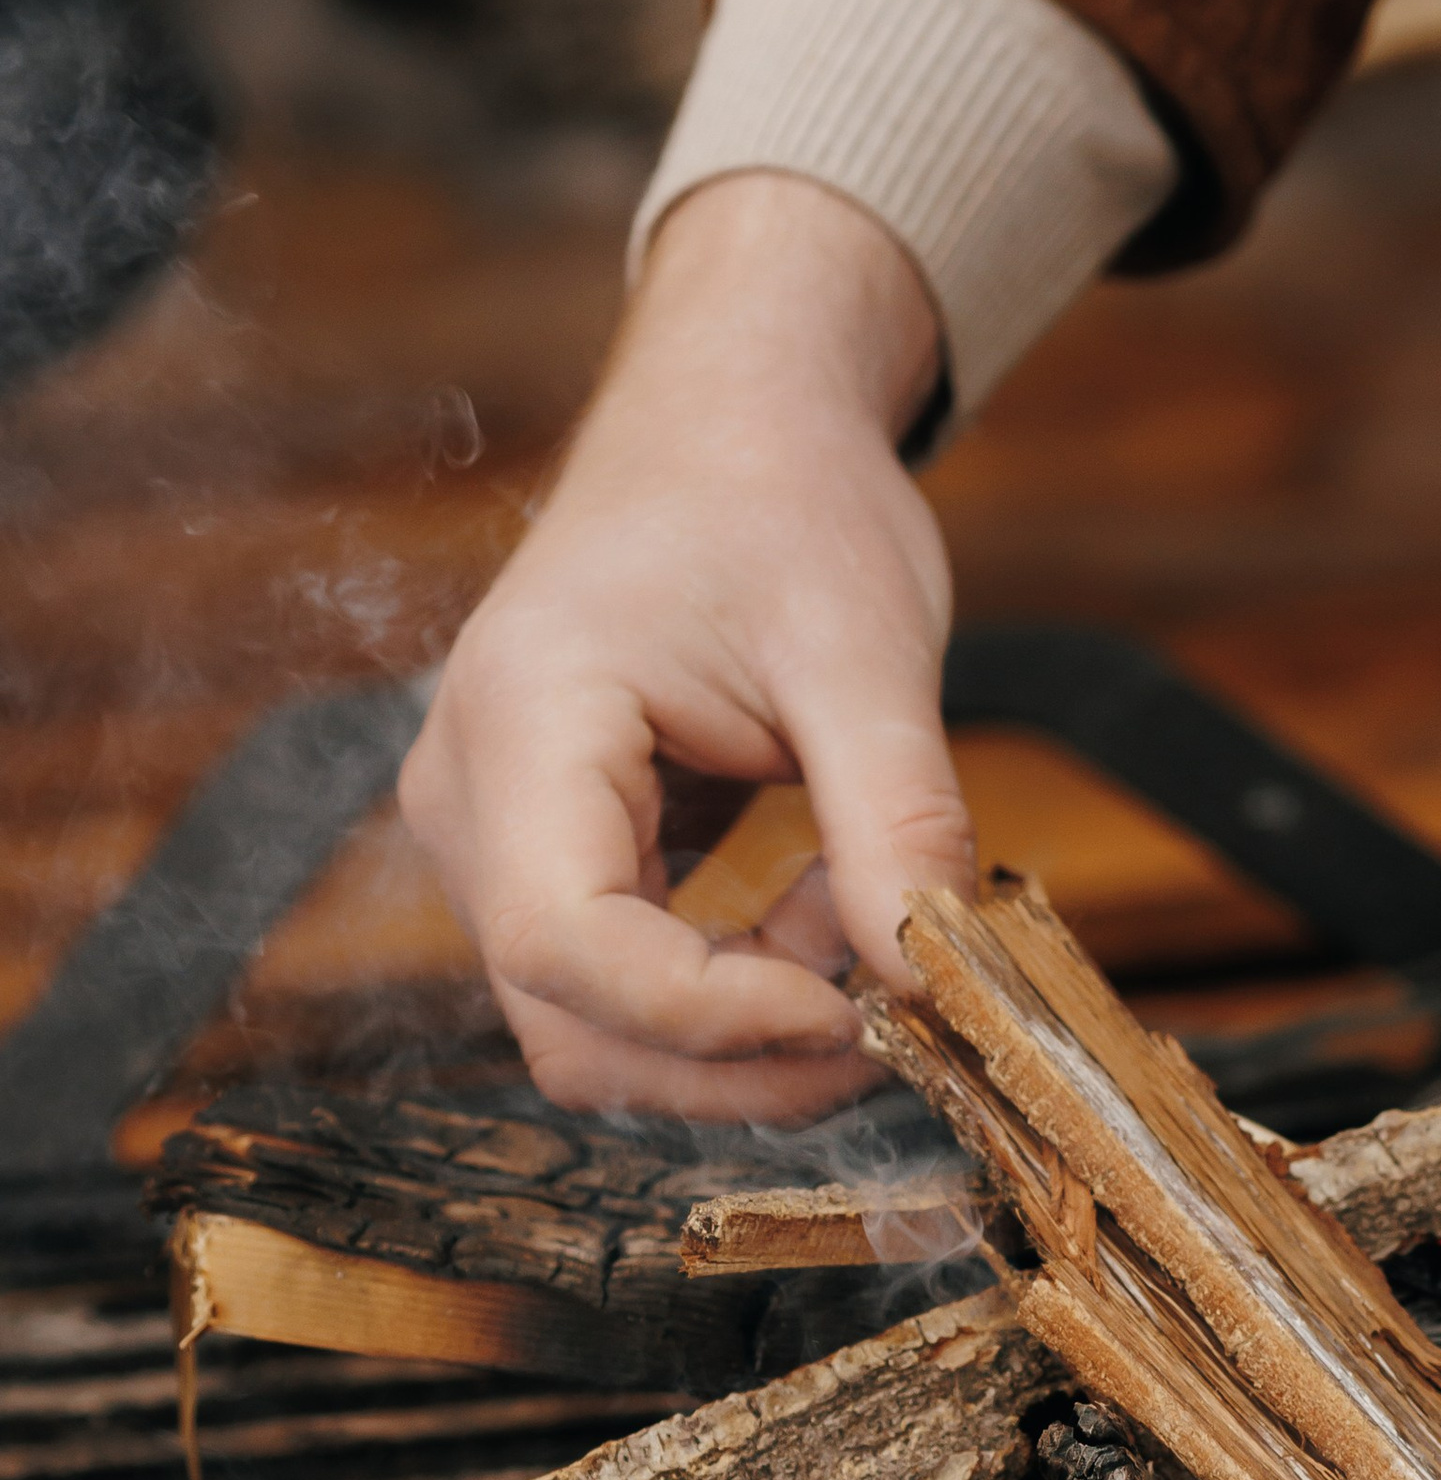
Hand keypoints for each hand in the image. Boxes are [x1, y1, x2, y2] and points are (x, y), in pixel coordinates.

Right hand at [401, 172, 973, 1119]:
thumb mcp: (867, 653)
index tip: (862, 1013)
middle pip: (574, 1023)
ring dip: (748, 1025)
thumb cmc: (783, 501)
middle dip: (742, 1057)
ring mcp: (494, 837)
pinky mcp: (549, 858)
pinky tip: (825, 906)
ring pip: (597, 1027)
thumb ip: (896, 821)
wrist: (734, 422)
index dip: (715, 1019)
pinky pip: (624, 983)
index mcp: (521, 722)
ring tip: (863, 918)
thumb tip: (933, 985)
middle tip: (897, 1014)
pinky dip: (738, 984)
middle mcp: (469, 797)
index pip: (567, 946)